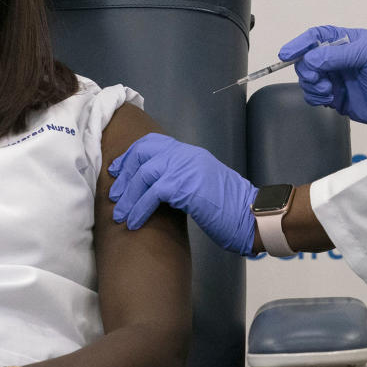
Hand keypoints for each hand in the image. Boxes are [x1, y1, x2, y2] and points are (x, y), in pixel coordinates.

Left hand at [108, 132, 257, 254]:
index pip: (152, 143)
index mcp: (190, 154)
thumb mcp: (202, 186)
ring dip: (128, 197)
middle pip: (143, 153)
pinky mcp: (186, 186)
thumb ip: (181, 180)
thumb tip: (156, 190)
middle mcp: (186, 155)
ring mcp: (186, 168)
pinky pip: (152, 193)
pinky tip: (134, 222)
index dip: (130, 156)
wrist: (251, 216)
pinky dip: (139, 208)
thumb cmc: (230, 208)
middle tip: (114, 196)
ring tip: (120, 215)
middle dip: (124, 174)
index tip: (117, 172)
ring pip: (144, 174)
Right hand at [280, 25, 366, 134]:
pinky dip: (315, 97)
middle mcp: (341, 59)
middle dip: (306, 68)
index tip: (286, 54)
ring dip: (311, 84)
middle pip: (308, 59)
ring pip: (309, 78)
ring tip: (328, 91)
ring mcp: (339, 79)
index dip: (300, 43)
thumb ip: (340, 55)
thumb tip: (310, 60)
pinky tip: (328, 99)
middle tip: (318, 79)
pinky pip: (315, 96)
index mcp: (349, 41)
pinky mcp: (339, 99)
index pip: (317, 37)